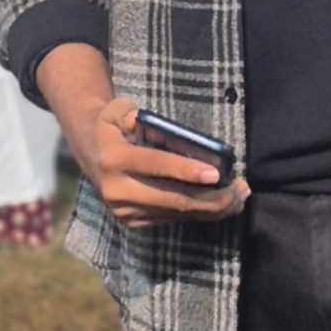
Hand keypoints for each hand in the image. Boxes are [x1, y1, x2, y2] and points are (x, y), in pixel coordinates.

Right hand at [90, 97, 250, 229]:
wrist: (90, 152)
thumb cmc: (110, 126)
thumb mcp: (113, 109)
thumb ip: (126, 111)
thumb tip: (138, 118)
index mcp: (115, 160)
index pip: (156, 165)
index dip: (186, 170)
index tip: (216, 173)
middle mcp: (119, 191)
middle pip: (172, 199)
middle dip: (210, 198)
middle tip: (240, 191)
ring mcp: (126, 211)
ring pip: (175, 213)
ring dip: (210, 209)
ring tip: (239, 199)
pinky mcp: (133, 222)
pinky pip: (171, 219)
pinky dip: (197, 214)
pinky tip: (220, 206)